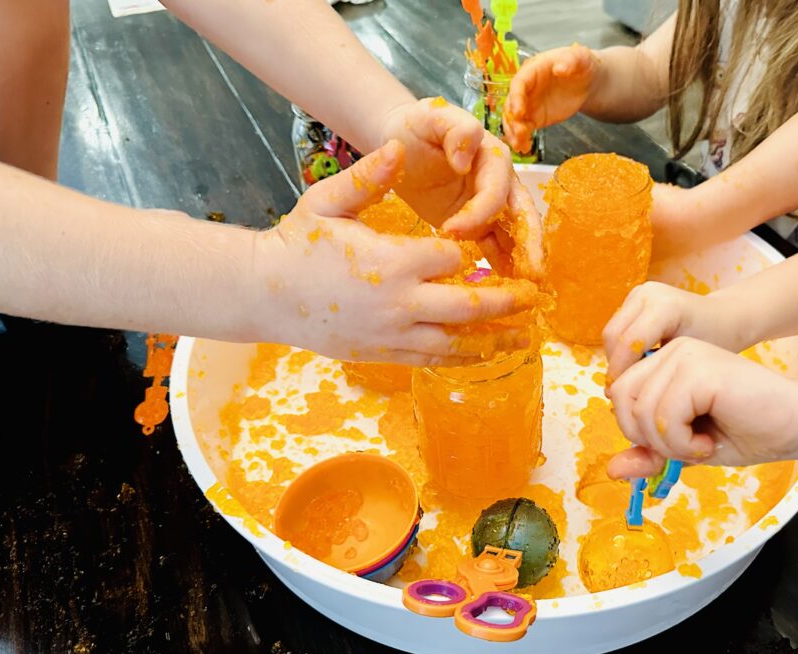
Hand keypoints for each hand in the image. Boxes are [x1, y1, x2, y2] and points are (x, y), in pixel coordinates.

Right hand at [251, 140, 535, 365]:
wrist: (262, 296)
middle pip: (469, 305)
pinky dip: (462, 359)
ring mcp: (392, 334)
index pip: (454, 256)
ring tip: (524, 338)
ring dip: (495, 340)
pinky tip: (483, 355)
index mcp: (392, 261)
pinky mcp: (382, 354)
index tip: (485, 244)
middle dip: (507, 301)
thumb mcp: (327, 201)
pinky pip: (432, 360)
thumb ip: (368, 177)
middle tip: (534, 298)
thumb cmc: (296, 244)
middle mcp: (399, 303)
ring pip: (456, 342)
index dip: (472, 248)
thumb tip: (400, 148)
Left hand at [379, 97, 542, 278]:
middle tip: (533, 274)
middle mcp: (499, 182)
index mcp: (492, 157)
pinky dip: (503, 268)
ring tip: (526, 292)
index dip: (479, 212)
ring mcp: (490, 206)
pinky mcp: (477, 225)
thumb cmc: (415, 127)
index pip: (495, 190)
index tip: (449, 230)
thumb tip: (468, 154)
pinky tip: (505, 292)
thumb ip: (455, 129)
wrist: (399, 141)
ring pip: (514, 236)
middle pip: (522, 215)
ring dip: (522, 262)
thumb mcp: (431, 117)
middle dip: (529, 245)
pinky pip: (495, 247)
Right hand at [504, 44, 598, 154]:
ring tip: (519, 145)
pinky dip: (521, 139)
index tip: (519, 112)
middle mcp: (526, 87)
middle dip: (512, 119)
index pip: (519, 83)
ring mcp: (528, 104)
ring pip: (513, 118)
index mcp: (533, 70)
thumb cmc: (581, 65)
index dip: (516, 97)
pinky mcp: (534, 118)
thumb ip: (570, 61)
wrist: (587, 82)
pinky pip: (523, 129)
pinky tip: (524, 148)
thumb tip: (560, 67)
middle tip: (519, 133)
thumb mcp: (580, 58)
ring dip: (513, 132)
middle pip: (511, 103)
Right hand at [603, 282, 747, 382]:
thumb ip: (652, 372)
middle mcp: (648, 293)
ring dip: (615, 357)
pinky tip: (634, 364)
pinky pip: (617, 327)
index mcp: (666, 306)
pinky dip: (619, 348)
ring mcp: (639, 292)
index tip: (618, 395)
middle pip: (613, 334)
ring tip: (628, 378)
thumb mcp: (686, 360)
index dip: (620, 371)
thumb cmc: (712, 341)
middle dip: (614, 364)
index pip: (629, 342)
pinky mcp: (634, 296)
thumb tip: (614, 393)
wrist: (722, 317)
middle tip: (619, 389)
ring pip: (611, 331)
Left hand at [605, 338, 797, 474]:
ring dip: (670, 444)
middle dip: (650, 438)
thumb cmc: (745, 431)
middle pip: (623, 401)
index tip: (677, 441)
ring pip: (642, 411)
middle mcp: (672, 351)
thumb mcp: (684, 447)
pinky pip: (664, 415)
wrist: (794, 425)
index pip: (620, 395)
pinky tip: (708, 440)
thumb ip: (649, 452)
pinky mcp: (700, 369)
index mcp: (664, 362)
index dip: (640, 431)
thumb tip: (613, 470)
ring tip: (701, 443)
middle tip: (687, 447)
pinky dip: (681, 442)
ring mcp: (686, 355)